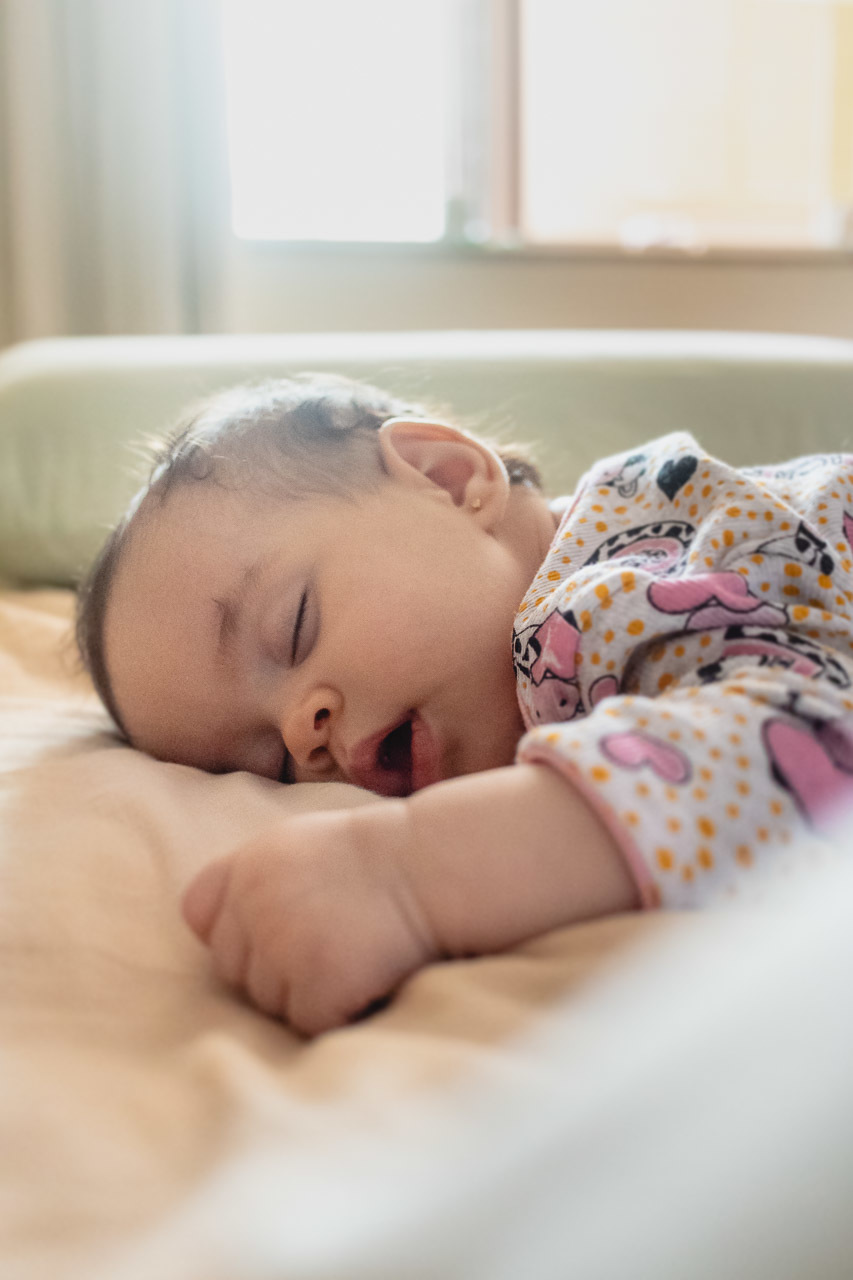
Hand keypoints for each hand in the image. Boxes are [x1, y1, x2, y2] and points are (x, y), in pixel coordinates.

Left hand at [182, 801, 438, 1036]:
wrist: (440, 867)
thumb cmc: (381, 859)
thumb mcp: (303, 843)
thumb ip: (256, 878)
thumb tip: (216, 932)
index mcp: (249, 864)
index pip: (200, 915)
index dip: (234, 929)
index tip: (275, 928)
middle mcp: (255, 903)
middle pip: (234, 969)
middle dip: (274, 970)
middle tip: (331, 944)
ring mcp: (284, 944)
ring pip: (270, 1003)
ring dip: (308, 995)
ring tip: (354, 957)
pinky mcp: (316, 983)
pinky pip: (307, 1022)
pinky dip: (337, 1013)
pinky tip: (367, 979)